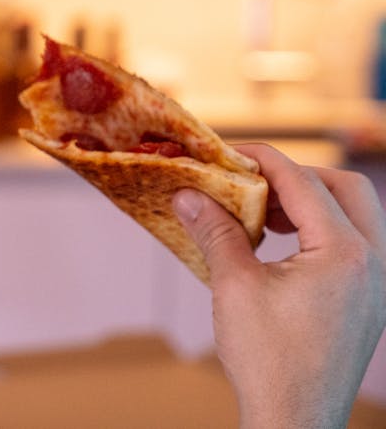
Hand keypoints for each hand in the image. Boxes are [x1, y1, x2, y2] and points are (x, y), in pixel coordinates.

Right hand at [172, 143, 385, 428]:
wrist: (295, 422)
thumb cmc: (268, 360)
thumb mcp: (234, 286)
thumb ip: (215, 231)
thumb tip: (187, 193)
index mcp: (345, 252)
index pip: (303, 182)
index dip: (261, 160)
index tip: (227, 153)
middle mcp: (374, 262)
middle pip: (346, 187)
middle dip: (297, 176)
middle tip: (251, 181)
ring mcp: (377, 283)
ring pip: (356, 215)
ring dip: (311, 203)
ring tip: (263, 215)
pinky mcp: (368, 301)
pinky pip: (354, 245)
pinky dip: (321, 232)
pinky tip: (280, 248)